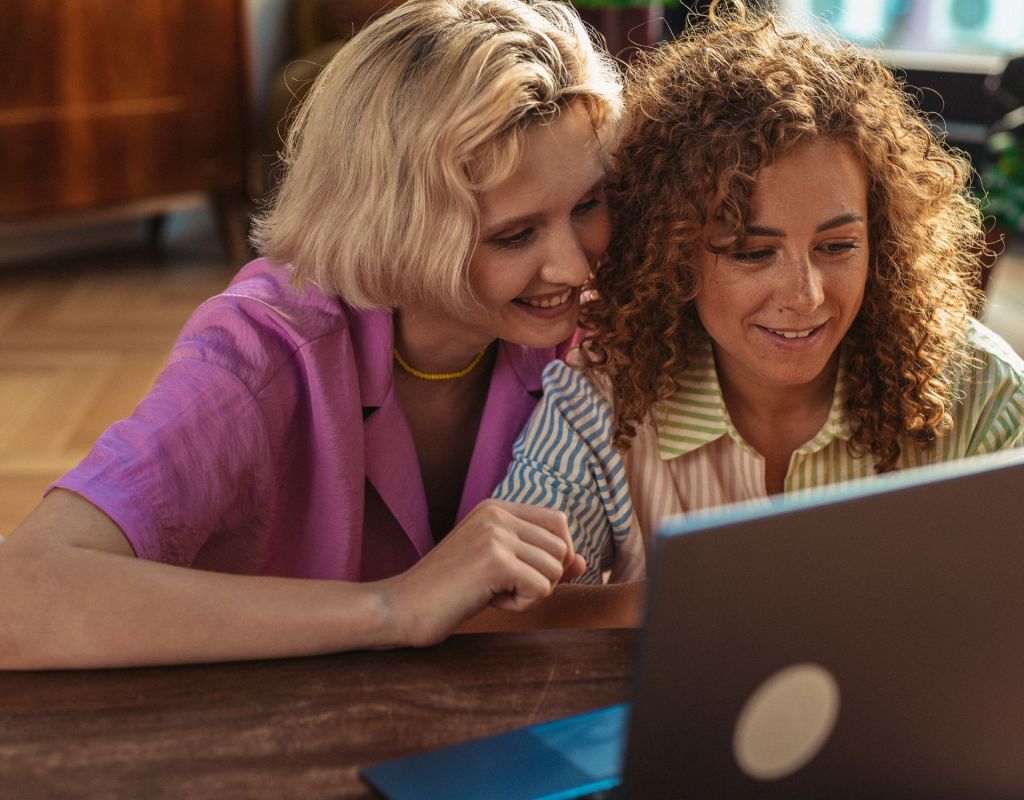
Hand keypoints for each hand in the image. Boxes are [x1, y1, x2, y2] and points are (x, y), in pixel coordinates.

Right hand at [378, 499, 584, 647]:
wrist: (402, 606)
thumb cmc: (449, 591)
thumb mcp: (498, 567)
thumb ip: (538, 559)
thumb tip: (583, 561)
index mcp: (495, 507)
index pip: (558, 522)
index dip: (554, 555)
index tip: (521, 574)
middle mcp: (497, 514)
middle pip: (562, 548)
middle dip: (541, 578)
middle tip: (500, 587)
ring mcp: (495, 534)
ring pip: (555, 569)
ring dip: (530, 593)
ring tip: (490, 592)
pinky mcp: (494, 560)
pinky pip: (541, 588)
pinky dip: (520, 605)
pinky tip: (488, 601)